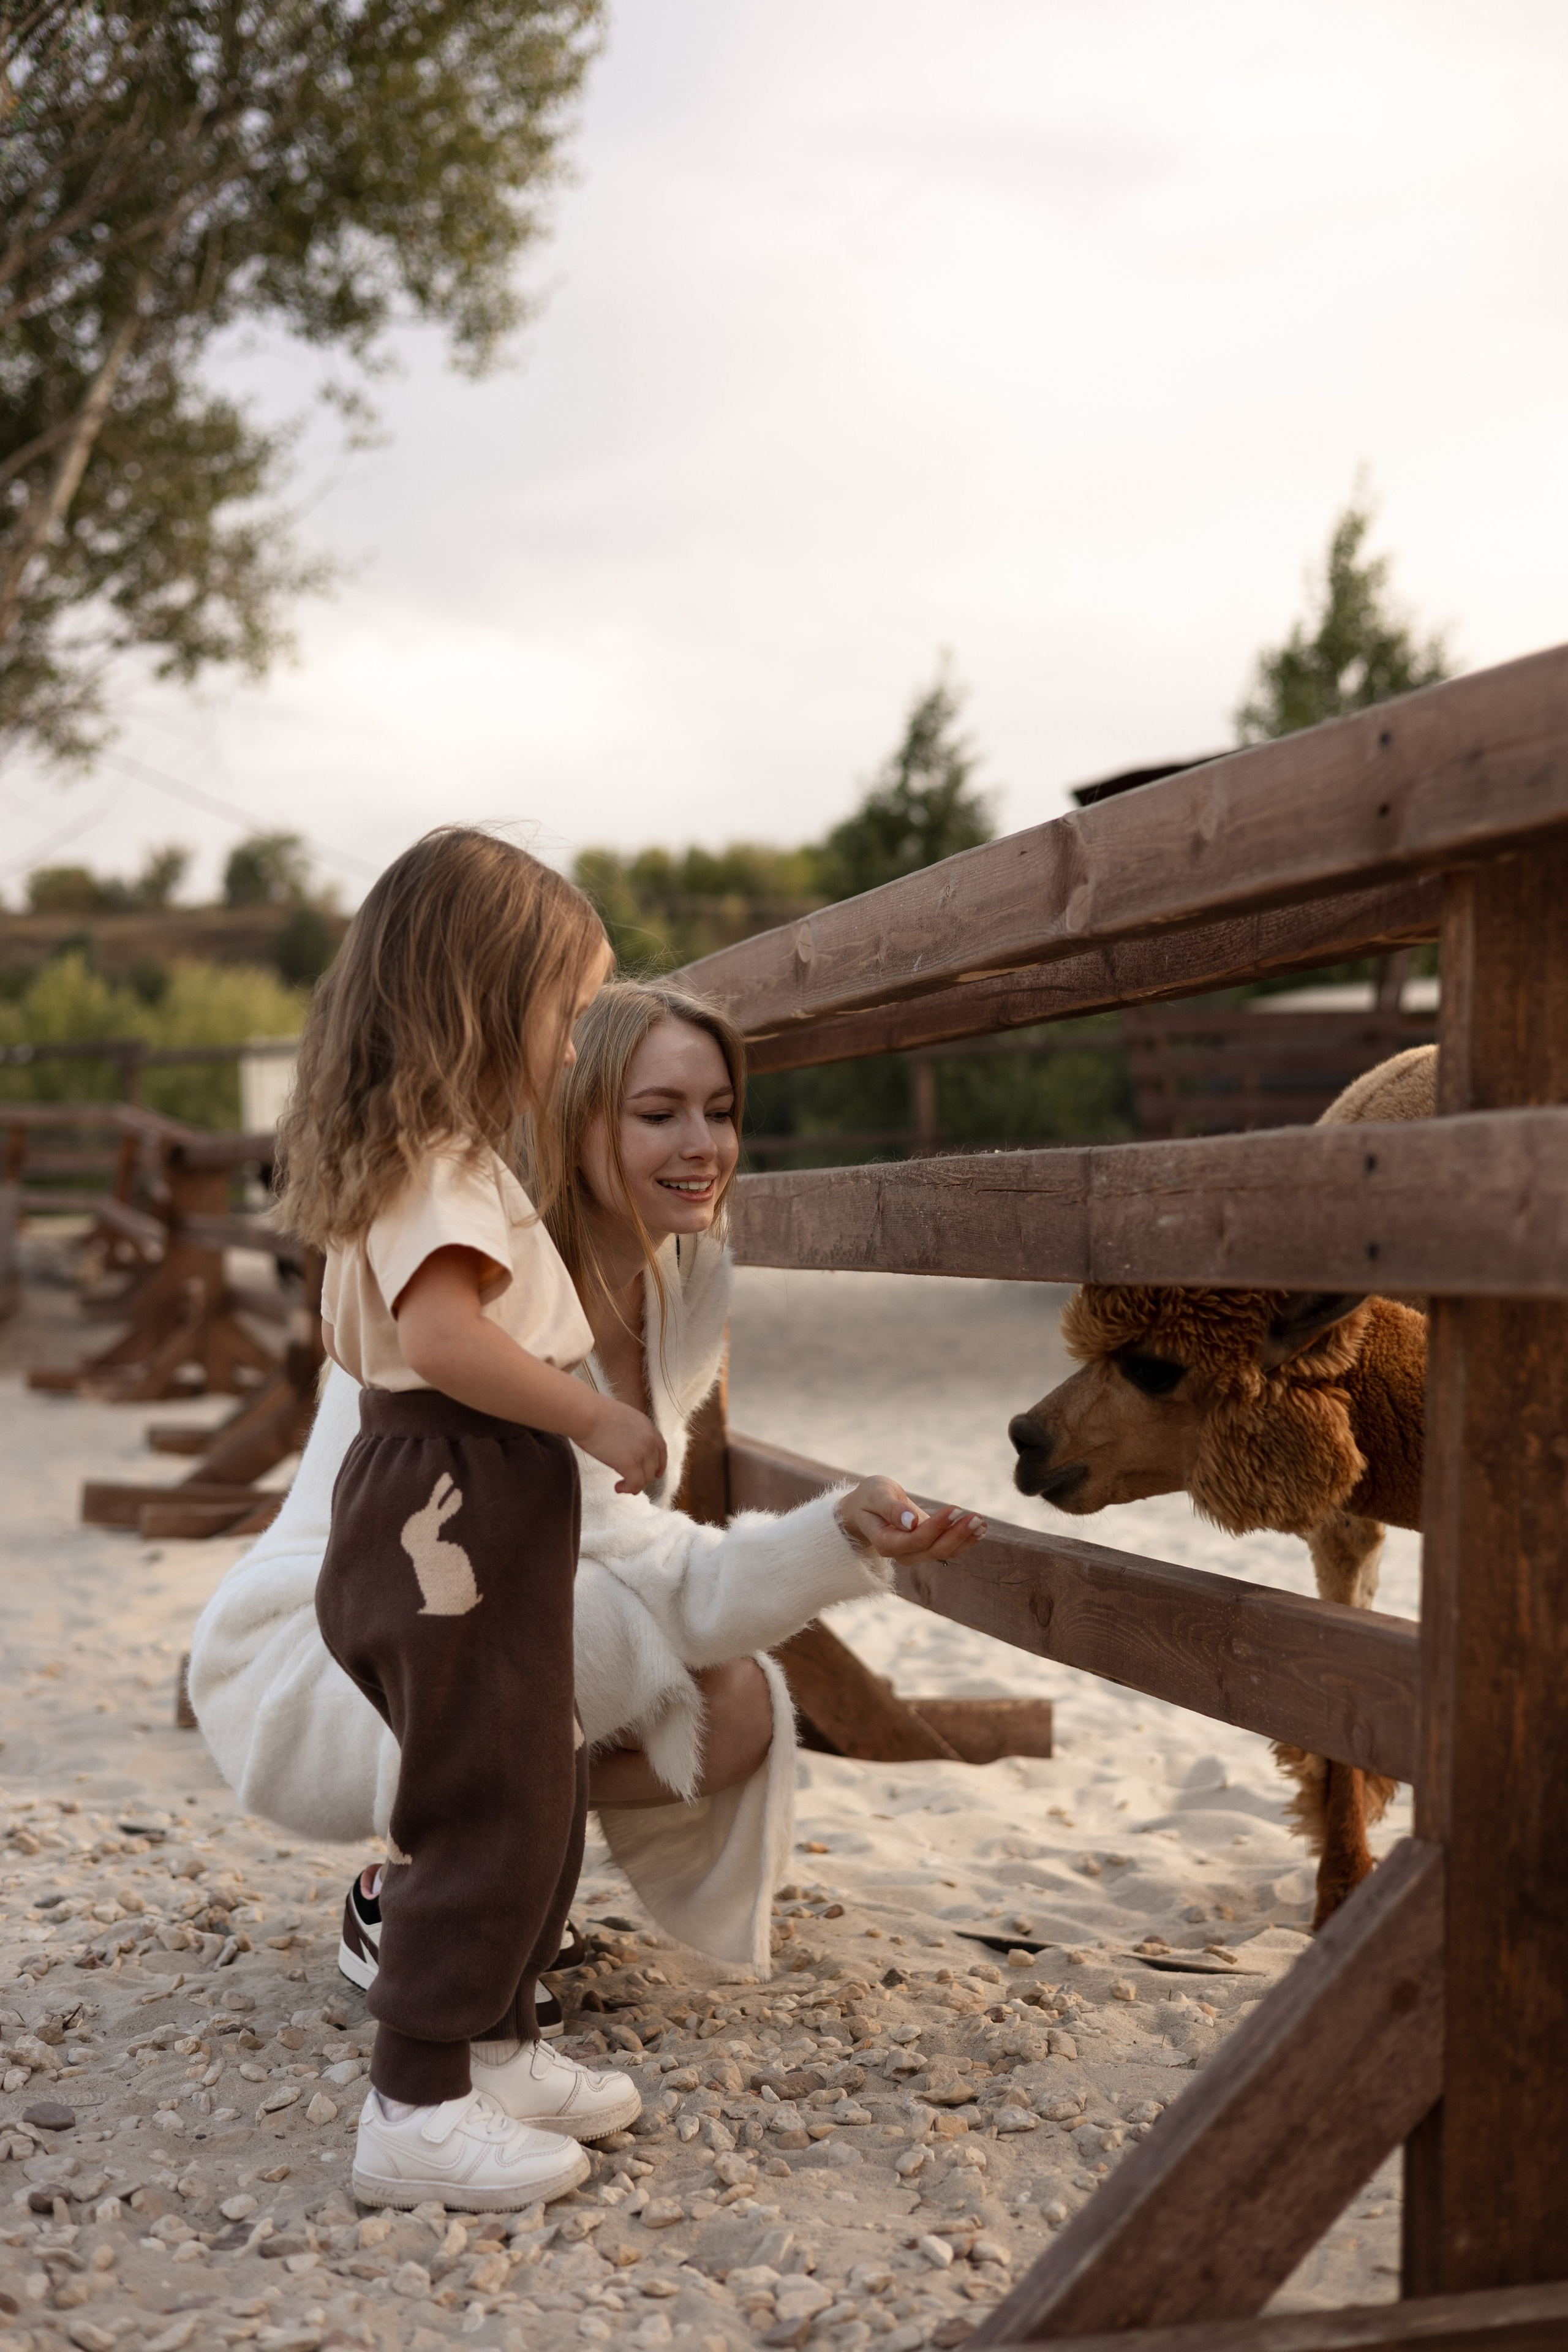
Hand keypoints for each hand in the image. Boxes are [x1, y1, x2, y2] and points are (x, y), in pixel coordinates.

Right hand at [583, 1394, 666, 1494]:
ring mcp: (642, 1452)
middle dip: (645, 1477)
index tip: (657, 1474)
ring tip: (622, 1487)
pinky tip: (617, 1488)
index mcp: (647, 1426)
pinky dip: (627, 1489)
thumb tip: (624, 1446)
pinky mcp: (630, 1463)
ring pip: (646, 1477)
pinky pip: (635, 1484)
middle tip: (632, 1484)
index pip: (661, 1449)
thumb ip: (629, 1432)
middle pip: (653, 1465)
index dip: (660, 1464)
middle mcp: (649, 1439)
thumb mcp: (621, 1418)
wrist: (587, 1415)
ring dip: (635, 1485)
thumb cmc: (594, 1413)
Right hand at [835, 1476, 984, 1560]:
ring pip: (944, 1552)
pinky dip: (965, 1540)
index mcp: (886, 1543)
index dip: (938, 1526)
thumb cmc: (869, 1498)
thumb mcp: (875, 1495)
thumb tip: (911, 1522)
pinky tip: (980, 1529)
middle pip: (935, 1550)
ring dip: (965, 1539)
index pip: (917, 1539)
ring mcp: (914, 1554)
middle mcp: (901, 1554)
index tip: (956, 1508)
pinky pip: (948, 1548)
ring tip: (982, 1522)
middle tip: (977, 1517)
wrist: (866, 1509)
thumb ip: (890, 1509)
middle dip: (957, 1534)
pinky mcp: (925, 1548)